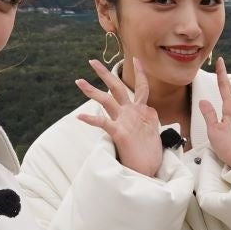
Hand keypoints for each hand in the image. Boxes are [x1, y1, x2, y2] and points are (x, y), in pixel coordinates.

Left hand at [76, 57, 164, 176]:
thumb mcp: (152, 130)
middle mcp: (134, 112)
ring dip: (91, 90)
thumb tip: (148, 108)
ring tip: (78, 81)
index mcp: (143, 111)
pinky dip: (90, 119)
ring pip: (107, 99)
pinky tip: (79, 117)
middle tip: (92, 61)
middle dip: (105, 73)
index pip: (142, 87)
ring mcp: (126, 121)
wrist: (149, 170)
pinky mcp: (119, 133)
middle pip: (119, 87)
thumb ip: (148, 117)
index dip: (140, 73)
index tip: (136, 59)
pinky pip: (102, 122)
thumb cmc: (148, 153)